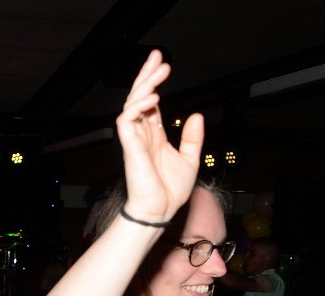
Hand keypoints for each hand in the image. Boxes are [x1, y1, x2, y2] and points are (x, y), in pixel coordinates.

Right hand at [116, 49, 203, 223]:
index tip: (163, 63)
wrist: (161, 211)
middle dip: (146, 75)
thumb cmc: (170, 191)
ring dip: (144, 85)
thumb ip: (192, 137)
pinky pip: (127, 120)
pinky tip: (154, 99)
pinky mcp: (130, 147)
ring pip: (131, 104)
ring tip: (159, 72)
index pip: (150, 102)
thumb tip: (196, 116)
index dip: (154, 82)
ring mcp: (134, 139)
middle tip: (157, 56)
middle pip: (139, 97)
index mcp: (154, 136)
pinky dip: (139, 107)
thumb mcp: (190, 159)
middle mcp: (142, 134)